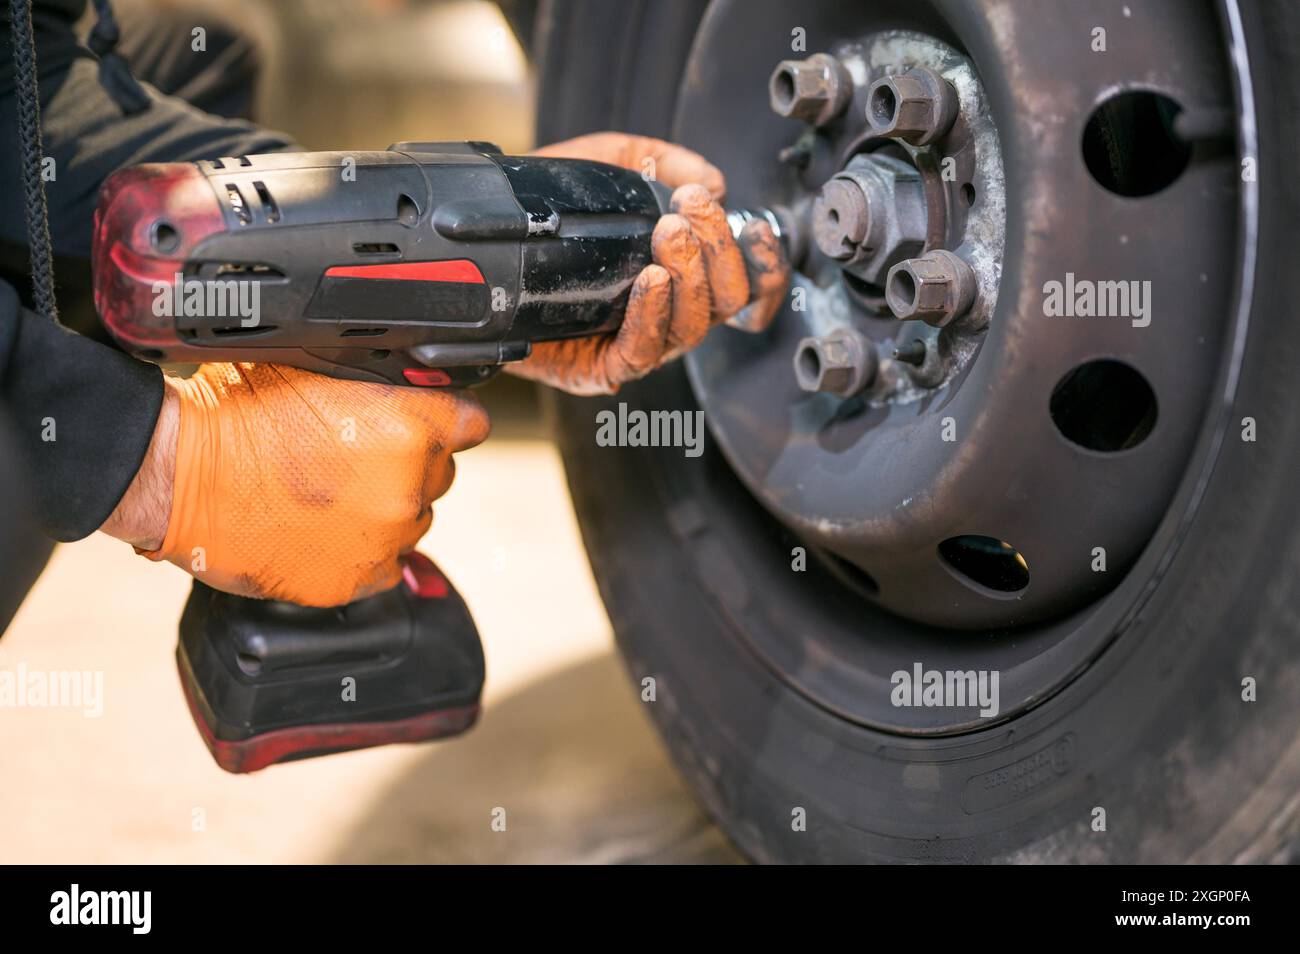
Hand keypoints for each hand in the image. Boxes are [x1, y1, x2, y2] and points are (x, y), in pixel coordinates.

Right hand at [102, 364, 487, 606]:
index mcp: (413, 423)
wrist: (182, 474)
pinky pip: (385, 565)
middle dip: (408, 466)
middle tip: (353, 459)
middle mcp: (410, 482)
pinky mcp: (360, 579)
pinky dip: (363, 553)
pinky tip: (323, 532)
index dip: (446, 421)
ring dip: (385, 510)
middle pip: (439, 473)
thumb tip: (411, 387)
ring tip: (329, 496)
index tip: (428, 426)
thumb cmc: (238, 412)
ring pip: (413, 520)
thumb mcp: (317, 367)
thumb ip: (380, 383)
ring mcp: (387, 535)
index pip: (472, 425)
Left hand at [507, 132, 788, 395]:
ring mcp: (638, 342)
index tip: (754, 226)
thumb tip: (712, 179)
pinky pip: (642, 350)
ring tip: (670, 233)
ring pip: (691, 326)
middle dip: (717, 251)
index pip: (741, 282)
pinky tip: (651, 280)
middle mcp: (667, 314)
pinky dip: (653, 313)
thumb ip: (659, 160)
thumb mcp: (605, 164)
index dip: (762, 263)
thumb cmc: (546, 212)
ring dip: (689, 275)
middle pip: (724, 302)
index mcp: (680, 276)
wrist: (482, 243)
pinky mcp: (602, 367)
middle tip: (693, 209)